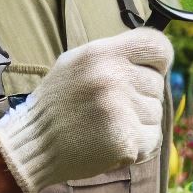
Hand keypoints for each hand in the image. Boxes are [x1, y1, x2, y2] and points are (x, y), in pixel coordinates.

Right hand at [0, 27, 173, 192]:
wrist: (32, 145)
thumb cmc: (60, 103)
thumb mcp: (78, 62)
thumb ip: (116, 54)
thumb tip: (160, 54)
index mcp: (100, 53)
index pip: (158, 46)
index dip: (159, 61)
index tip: (149, 71)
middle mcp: (111, 78)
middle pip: (158, 83)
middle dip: (141, 95)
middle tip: (109, 106)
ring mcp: (119, 111)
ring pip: (157, 112)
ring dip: (139, 121)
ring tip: (107, 124)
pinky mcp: (125, 141)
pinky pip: (154, 138)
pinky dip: (139, 144)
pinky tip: (112, 142)